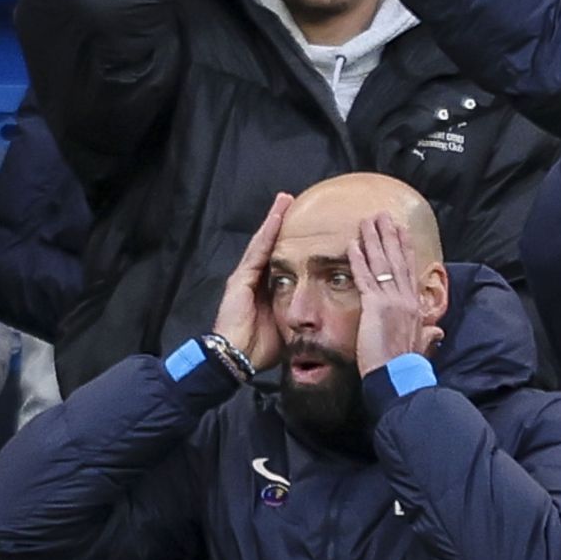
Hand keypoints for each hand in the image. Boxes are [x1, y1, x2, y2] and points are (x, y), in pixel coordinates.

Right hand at [213, 193, 291, 371]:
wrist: (237, 358)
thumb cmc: (261, 348)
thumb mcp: (289, 326)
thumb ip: (301, 315)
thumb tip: (323, 315)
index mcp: (265, 290)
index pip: (279, 259)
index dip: (290, 242)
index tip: (305, 226)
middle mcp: (254, 280)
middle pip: (270, 245)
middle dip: (280, 223)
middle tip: (291, 201)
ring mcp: (245, 278)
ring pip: (262, 243)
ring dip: (274, 220)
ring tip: (284, 200)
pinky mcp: (240, 279)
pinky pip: (257, 251)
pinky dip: (267, 233)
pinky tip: (275, 218)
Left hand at [350, 212, 443, 375]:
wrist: (399, 377)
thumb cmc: (406, 366)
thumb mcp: (421, 345)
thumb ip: (428, 335)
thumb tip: (438, 332)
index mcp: (415, 305)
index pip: (409, 270)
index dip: (405, 248)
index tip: (401, 230)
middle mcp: (405, 298)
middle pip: (397, 259)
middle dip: (389, 235)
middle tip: (382, 215)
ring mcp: (391, 300)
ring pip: (381, 263)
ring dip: (373, 239)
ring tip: (367, 221)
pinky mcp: (375, 306)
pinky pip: (365, 278)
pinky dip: (359, 260)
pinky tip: (352, 245)